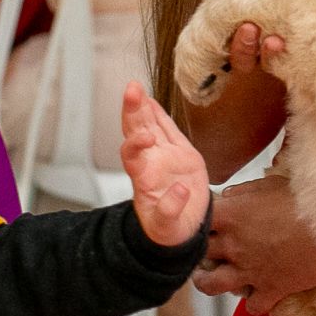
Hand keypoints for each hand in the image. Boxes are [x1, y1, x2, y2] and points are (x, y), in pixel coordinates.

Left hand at [120, 83, 209, 245]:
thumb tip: (179, 192)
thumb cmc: (169, 228)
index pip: (131, 154)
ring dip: (143, 107)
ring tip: (136, 87)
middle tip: (131, 90)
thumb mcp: (167, 226)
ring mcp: (164, 155)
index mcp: (143, 178)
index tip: (145, 139)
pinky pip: (168, 130)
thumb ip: (170, 211)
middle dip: (133, 111)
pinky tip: (151, 100)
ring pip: (150, 126)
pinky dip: (159, 115)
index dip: (135, 144)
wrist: (183, 226)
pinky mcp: (181, 153)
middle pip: (136, 132)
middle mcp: (150, 161)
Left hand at [192, 173, 315, 313]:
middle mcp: (234, 245)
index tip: (198, 219)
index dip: (195, 220)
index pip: (197, 219)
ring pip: (211, 285)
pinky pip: (252, 306)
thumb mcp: (272, 185)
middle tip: (200, 248)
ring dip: (206, 282)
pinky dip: (253, 303)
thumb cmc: (306, 202)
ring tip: (206, 278)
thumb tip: (227, 196)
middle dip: (196, 250)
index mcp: (232, 216)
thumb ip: (244, 192)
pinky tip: (256, 295)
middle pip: (198, 252)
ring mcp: (249, 270)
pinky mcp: (270, 290)